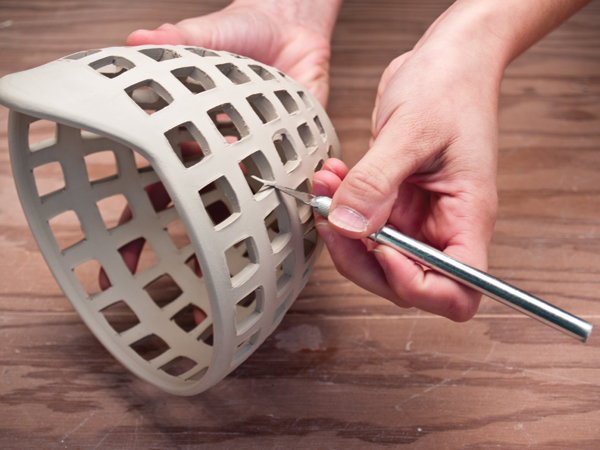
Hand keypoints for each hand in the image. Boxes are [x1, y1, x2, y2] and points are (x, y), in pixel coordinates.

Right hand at [100, 1, 342, 322]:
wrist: (290, 24)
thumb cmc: (243, 32)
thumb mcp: (207, 36)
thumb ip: (179, 41)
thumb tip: (141, 40)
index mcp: (192, 140)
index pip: (156, 189)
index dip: (136, 226)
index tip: (120, 264)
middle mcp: (222, 157)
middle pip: (200, 214)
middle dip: (188, 255)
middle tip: (182, 295)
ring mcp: (258, 160)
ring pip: (247, 211)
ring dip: (243, 244)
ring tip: (236, 281)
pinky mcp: (293, 153)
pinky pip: (292, 187)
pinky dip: (290, 210)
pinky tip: (286, 237)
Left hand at [313, 16, 501, 321]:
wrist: (446, 61)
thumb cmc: (450, 86)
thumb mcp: (412, 131)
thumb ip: (377, 182)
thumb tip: (350, 226)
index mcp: (468, 217)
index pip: (457, 292)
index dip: (417, 287)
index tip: (382, 251)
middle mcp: (443, 225)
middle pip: (404, 282)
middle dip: (361, 257)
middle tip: (334, 220)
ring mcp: (417, 217)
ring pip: (375, 256)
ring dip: (342, 231)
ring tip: (327, 190)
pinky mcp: (395, 202)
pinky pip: (362, 224)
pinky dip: (340, 208)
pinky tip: (333, 179)